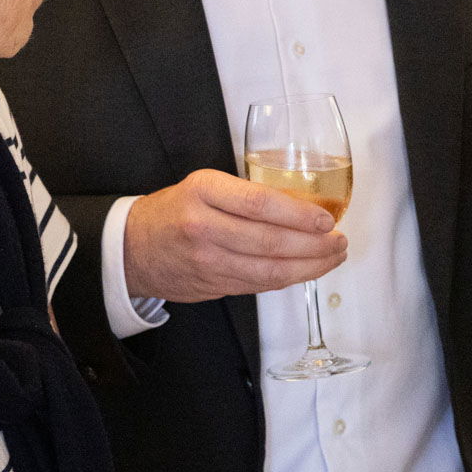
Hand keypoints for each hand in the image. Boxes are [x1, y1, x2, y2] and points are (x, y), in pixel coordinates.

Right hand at [121, 169, 345, 301]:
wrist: (132, 248)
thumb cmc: (175, 210)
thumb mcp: (203, 185)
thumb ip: (244, 194)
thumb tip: (301, 206)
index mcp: (203, 192)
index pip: (260, 204)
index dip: (298, 214)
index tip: (325, 219)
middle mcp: (204, 227)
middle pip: (270, 241)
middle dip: (314, 246)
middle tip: (339, 242)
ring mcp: (207, 261)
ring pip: (269, 270)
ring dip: (309, 267)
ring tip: (333, 258)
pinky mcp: (212, 286)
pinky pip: (259, 284)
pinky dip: (288, 279)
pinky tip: (306, 271)